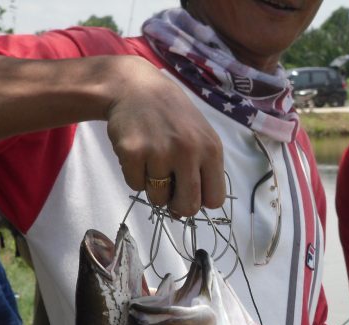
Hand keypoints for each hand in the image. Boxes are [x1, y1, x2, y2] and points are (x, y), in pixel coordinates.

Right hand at [106, 56, 225, 216]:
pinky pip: (135, 185)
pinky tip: (138, 152)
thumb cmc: (172, 116)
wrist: (135, 87)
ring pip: (158, 199)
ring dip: (153, 187)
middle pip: (188, 206)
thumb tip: (185, 213)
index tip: (191, 192)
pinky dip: (134, 175)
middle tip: (169, 189)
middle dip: (177, 205)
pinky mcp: (133, 152)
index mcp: (211, 149)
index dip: (201, 200)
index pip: (215, 200)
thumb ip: (201, 172)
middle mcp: (189, 151)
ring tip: (152, 160)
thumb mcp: (199, 137)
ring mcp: (160, 152)